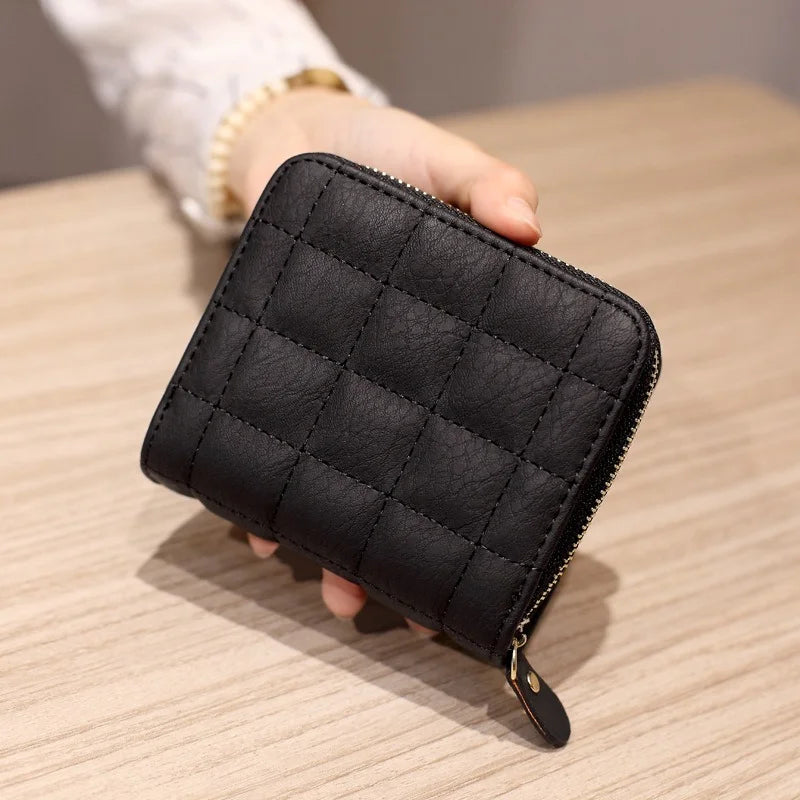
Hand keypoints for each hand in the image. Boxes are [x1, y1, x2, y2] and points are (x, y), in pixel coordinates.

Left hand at [227, 87, 541, 631]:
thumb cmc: (383, 153)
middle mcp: (400, 381)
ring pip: (339, 475)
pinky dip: (263, 481)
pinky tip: (255, 522)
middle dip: (390, 543)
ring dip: (328, 533)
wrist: (291, 140)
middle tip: (380, 594)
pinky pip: (275, 435)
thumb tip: (527, 226)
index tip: (482, 552)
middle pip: (403, 478)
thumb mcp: (442, 161)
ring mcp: (340, 382)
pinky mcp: (282, 369)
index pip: (481, 433)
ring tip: (320, 579)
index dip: (484, 496)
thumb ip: (486, 185)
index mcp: (455, 346)